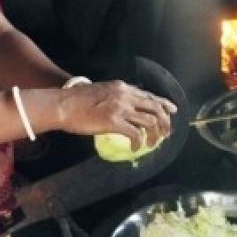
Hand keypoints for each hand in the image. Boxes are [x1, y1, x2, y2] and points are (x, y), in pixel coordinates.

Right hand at [57, 80, 176, 149]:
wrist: (63, 105)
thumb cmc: (77, 101)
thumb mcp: (102, 91)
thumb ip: (116, 97)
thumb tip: (126, 107)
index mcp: (122, 87)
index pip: (149, 95)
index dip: (163, 103)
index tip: (172, 110)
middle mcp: (125, 96)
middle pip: (155, 107)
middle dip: (165, 121)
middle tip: (166, 133)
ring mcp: (120, 108)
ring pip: (150, 121)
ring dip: (154, 135)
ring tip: (152, 144)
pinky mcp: (114, 122)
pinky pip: (135, 134)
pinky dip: (139, 143)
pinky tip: (136, 148)